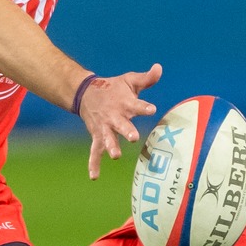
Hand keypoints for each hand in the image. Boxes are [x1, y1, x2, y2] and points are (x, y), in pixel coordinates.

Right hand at [79, 63, 161, 179]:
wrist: (85, 93)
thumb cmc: (113, 88)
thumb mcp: (129, 80)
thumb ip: (147, 78)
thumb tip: (159, 67)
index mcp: (125, 103)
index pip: (136, 105)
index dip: (144, 107)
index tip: (152, 109)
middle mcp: (114, 116)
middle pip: (121, 124)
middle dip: (127, 131)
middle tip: (133, 137)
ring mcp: (104, 128)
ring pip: (107, 138)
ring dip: (111, 146)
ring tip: (116, 156)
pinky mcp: (97, 136)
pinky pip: (94, 151)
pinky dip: (93, 164)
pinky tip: (94, 177)